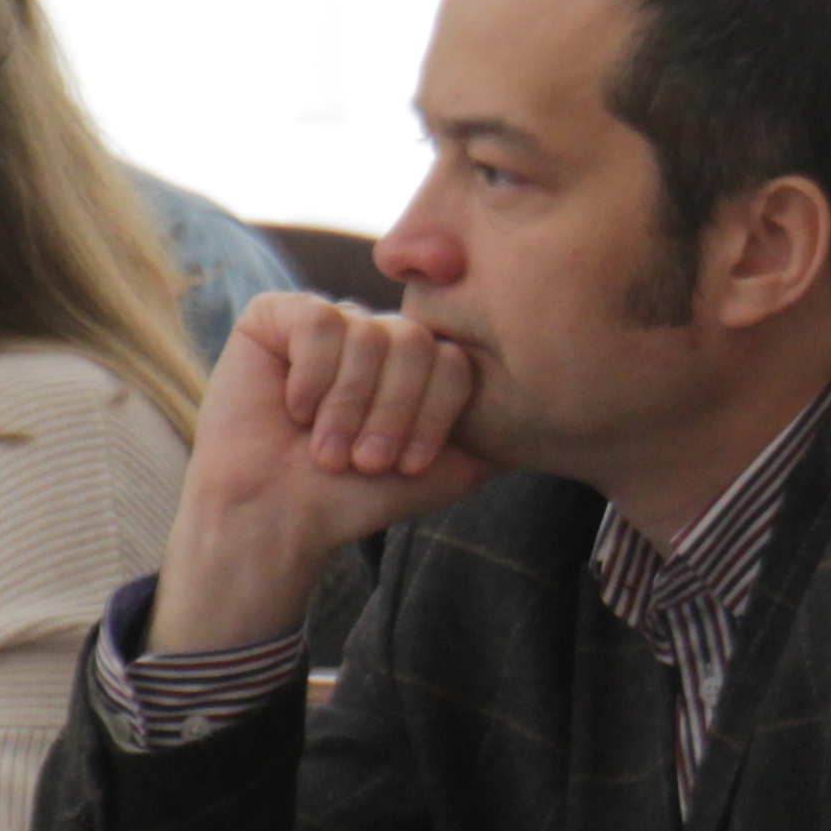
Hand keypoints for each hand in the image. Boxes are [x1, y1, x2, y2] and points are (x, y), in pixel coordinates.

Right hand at [149, 300, 496, 652]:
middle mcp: (379, 337)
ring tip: (327, 449)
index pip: (456, 363)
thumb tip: (555, 412)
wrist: (281, 514)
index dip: (435, 417)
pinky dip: (312, 376)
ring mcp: (330, 321)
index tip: (407, 466)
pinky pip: (318, 321)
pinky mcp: (276, 315)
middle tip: (366, 461)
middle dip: (394, 413)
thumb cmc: (360, 497)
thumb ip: (497, 435)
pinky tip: (294, 408)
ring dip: (349, 407)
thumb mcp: (449, 471)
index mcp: (420, 367)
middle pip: (418, 343)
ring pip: (370, 335)